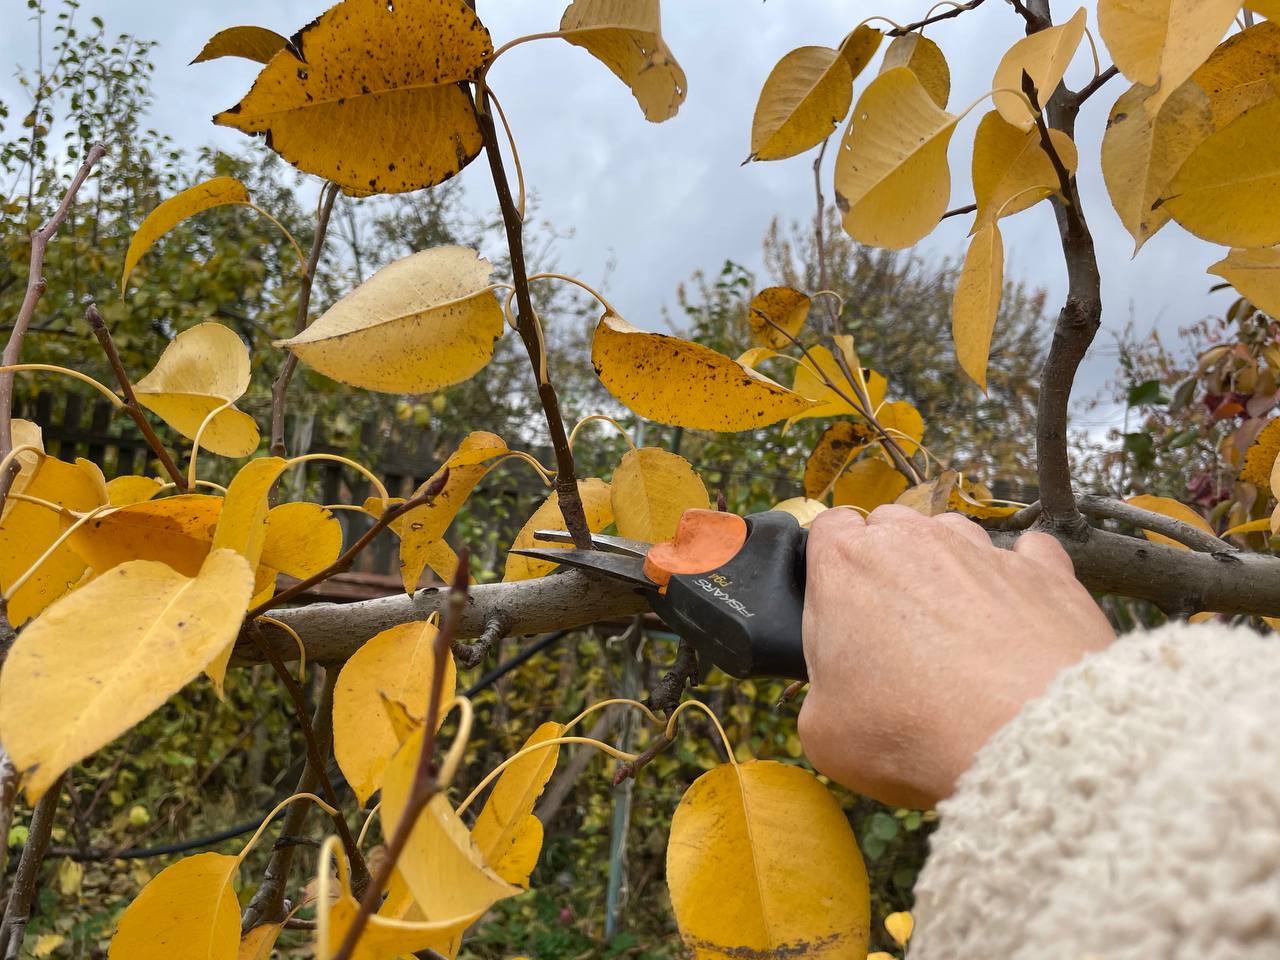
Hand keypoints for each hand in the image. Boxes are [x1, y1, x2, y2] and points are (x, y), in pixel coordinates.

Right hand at [797, 504, 1114, 807]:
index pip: (827, 526)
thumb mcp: (825, 733)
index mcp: (847, 566)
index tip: (838, 597)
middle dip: (887, 562)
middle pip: (890, 525)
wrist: (1024, 738)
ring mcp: (983, 550)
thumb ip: (821, 693)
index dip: (830, 561)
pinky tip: (1016, 613)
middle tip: (892, 625)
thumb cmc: (914, 730)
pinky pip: (1028, 553)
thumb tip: (837, 693)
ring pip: (954, 533)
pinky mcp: (1045, 571)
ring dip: (948, 567)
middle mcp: (914, 541)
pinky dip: (1018, 575)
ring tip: (956, 625)